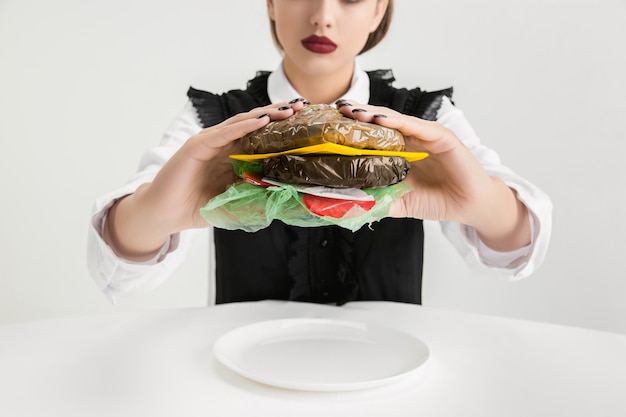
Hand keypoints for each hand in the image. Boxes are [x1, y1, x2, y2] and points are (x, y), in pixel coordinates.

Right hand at [104, 99, 306, 259]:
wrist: (164, 215)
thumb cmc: (195, 208)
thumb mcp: (232, 204)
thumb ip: (253, 198)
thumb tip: (283, 199)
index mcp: (232, 158)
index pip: (260, 139)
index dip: (281, 131)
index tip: (304, 125)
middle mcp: (222, 146)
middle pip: (254, 126)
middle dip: (278, 116)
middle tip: (301, 108)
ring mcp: (209, 143)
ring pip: (241, 124)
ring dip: (265, 116)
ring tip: (286, 111)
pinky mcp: (196, 146)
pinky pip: (223, 133)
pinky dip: (242, 126)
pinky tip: (260, 121)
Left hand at [337, 100, 530, 250]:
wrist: (468, 207)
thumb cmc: (436, 201)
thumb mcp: (398, 203)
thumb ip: (376, 201)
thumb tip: (346, 206)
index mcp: (397, 151)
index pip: (369, 135)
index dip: (349, 129)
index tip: (327, 126)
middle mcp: (408, 139)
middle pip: (377, 122)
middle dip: (355, 115)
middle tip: (334, 110)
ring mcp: (424, 135)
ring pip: (393, 120)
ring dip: (371, 114)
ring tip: (351, 111)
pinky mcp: (441, 136)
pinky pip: (415, 126)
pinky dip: (397, 121)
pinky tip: (379, 119)